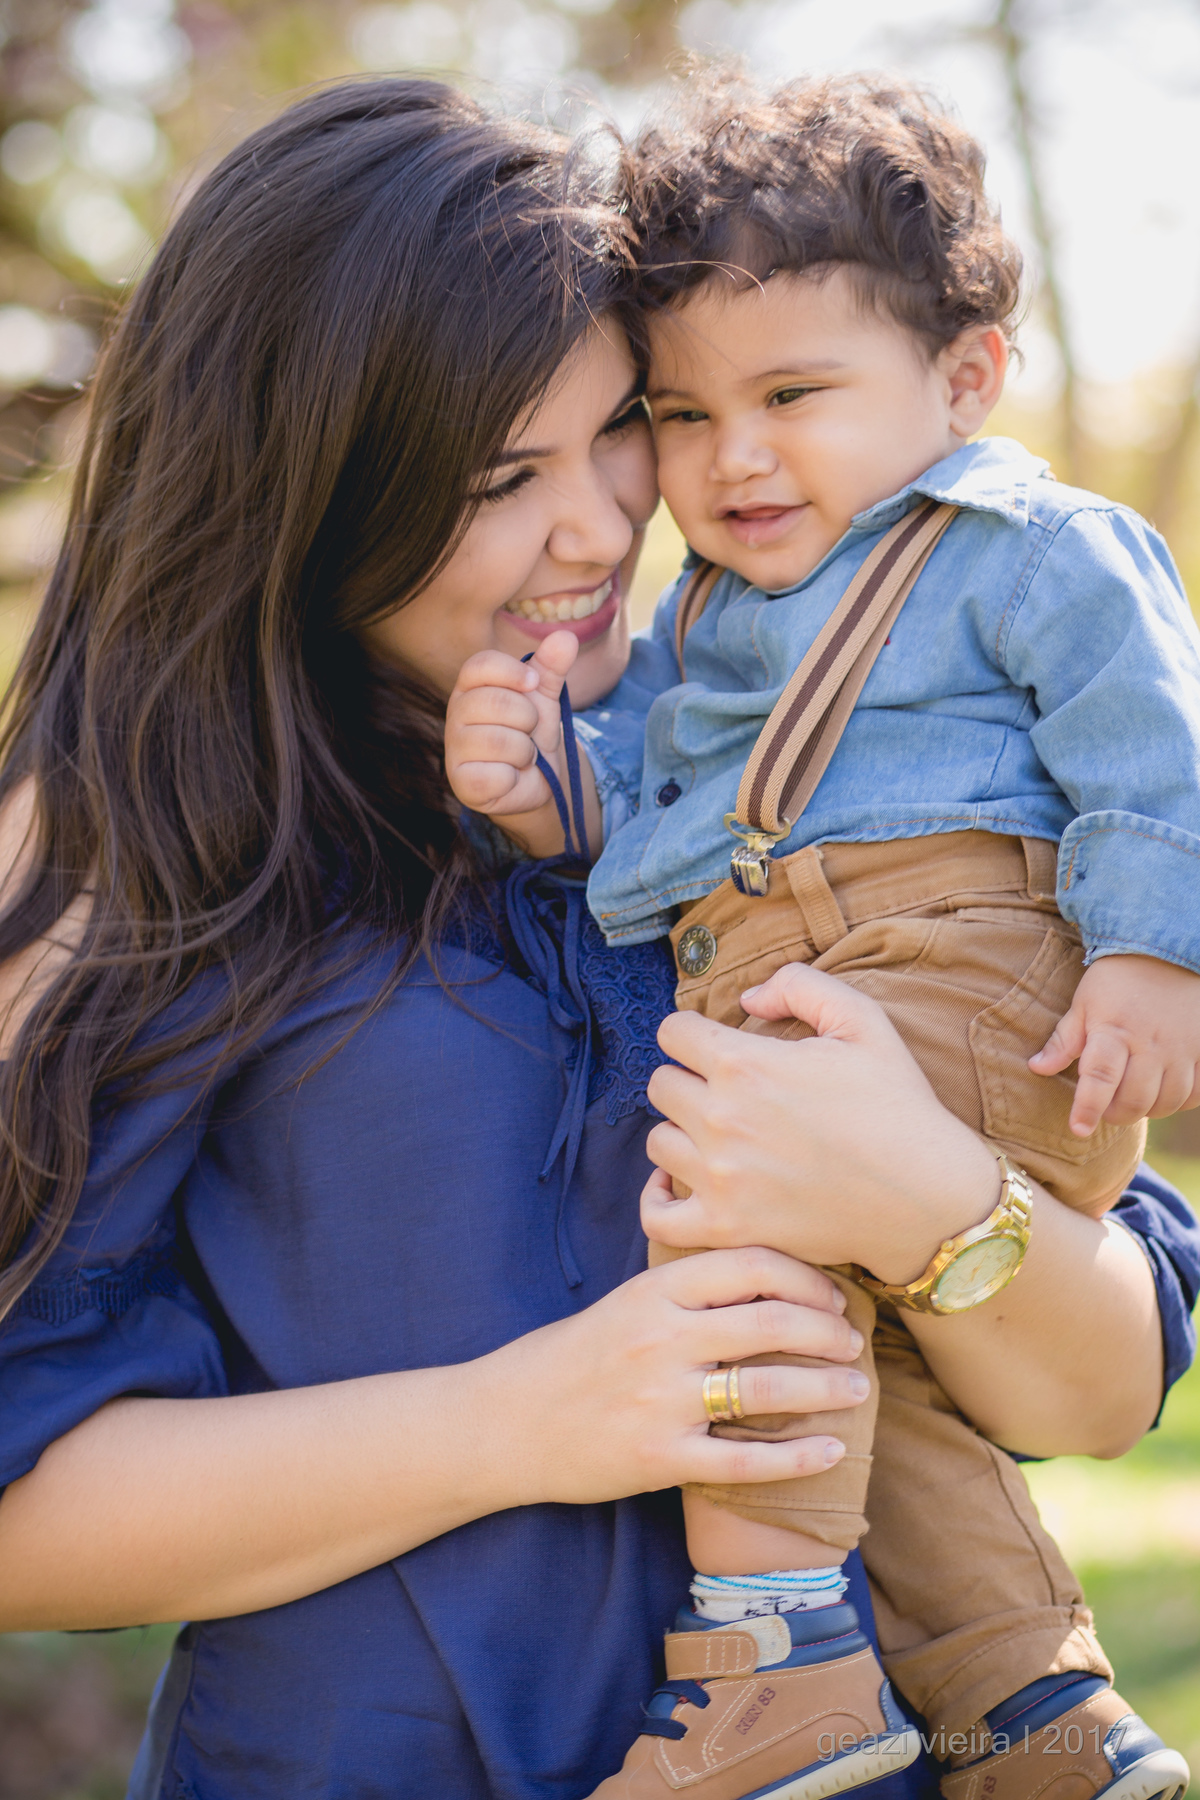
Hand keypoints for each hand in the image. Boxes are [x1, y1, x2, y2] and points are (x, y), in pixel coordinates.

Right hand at [445, 632, 577, 818]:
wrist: (536, 779)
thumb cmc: (531, 731)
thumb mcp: (544, 696)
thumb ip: (552, 667)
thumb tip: (566, 637)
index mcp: (471, 685)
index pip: (480, 664)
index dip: (512, 672)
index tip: (533, 684)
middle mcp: (456, 713)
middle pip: (496, 702)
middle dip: (528, 719)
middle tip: (529, 730)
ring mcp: (455, 748)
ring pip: (499, 741)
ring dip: (525, 751)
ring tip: (522, 755)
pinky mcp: (462, 782)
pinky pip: (496, 775)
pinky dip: (514, 777)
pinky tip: (510, 776)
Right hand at [490, 1247, 868, 1503]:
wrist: (507, 1421)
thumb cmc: (575, 1356)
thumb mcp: (628, 1302)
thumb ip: (689, 1288)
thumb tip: (772, 1277)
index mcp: (654, 1290)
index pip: (751, 1265)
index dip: (806, 1278)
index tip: (834, 1297)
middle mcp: (660, 1339)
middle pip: (770, 1321)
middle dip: (829, 1333)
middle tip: (856, 1343)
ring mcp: (659, 1401)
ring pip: (766, 1387)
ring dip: (826, 1387)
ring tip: (857, 1389)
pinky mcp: (657, 1458)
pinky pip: (744, 1461)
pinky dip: (797, 1457)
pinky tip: (831, 1450)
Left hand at [642, 962, 998, 1284]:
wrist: (926, 1197)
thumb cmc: (897, 1105)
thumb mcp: (862, 1021)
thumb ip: (799, 985)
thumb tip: (747, 998)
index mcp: (744, 1063)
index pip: (673, 1032)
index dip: (695, 1033)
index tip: (717, 1047)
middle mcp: (721, 1118)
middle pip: (661, 1084)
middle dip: (689, 1079)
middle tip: (726, 1094)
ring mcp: (719, 1178)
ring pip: (657, 1142)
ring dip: (682, 1135)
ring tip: (718, 1137)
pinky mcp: (726, 1227)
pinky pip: (657, 1216)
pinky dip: (660, 1199)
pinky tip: (681, 1183)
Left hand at [1029, 952, 1199, 1134]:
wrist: (1167, 951)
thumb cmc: (1117, 979)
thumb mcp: (1084, 1003)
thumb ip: (1064, 1039)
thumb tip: (1037, 1068)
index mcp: (1114, 1030)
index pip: (1100, 1078)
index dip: (1088, 1108)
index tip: (1078, 1129)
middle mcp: (1150, 1043)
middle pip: (1135, 1099)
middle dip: (1115, 1115)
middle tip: (1105, 1109)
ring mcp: (1182, 1048)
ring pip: (1167, 1101)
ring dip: (1147, 1110)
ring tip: (1133, 1100)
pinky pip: (1197, 1093)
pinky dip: (1180, 1101)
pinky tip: (1165, 1092)